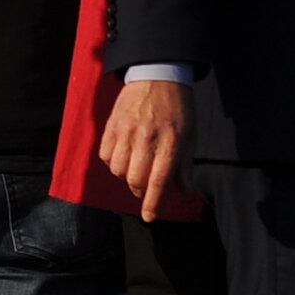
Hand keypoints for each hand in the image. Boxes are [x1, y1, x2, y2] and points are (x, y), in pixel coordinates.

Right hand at [99, 79, 192, 221]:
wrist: (157, 77)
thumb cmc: (178, 110)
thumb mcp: (190, 136)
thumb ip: (185, 165)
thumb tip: (186, 192)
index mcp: (170, 142)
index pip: (159, 180)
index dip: (153, 203)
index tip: (150, 217)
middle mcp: (146, 139)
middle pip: (135, 180)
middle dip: (141, 190)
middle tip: (147, 186)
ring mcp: (126, 132)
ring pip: (117, 171)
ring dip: (126, 176)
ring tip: (136, 167)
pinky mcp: (111, 127)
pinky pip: (105, 156)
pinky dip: (113, 162)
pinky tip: (124, 155)